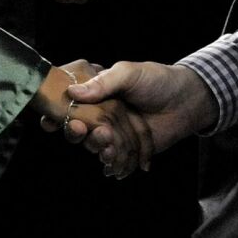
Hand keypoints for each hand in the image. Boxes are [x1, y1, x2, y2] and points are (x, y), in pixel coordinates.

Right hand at [67, 61, 217, 157]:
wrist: (188, 101)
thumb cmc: (158, 81)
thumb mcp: (129, 73)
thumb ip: (102, 83)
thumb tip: (72, 92)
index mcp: (97, 92)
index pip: (68, 103)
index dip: (55, 112)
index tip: (49, 120)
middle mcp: (101, 113)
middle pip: (76, 127)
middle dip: (74, 132)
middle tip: (80, 128)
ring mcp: (114, 132)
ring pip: (93, 145)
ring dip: (95, 147)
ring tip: (108, 142)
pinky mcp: (127, 148)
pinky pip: (112, 159)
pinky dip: (111, 162)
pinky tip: (115, 163)